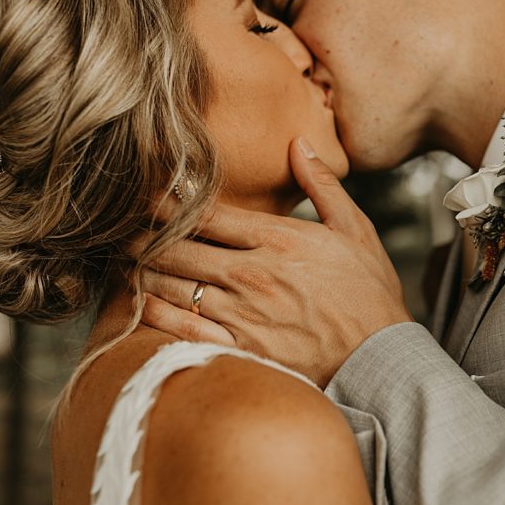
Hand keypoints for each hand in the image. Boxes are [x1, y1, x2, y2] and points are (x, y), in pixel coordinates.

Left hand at [139, 137, 412, 386]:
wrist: (382, 360)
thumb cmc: (371, 295)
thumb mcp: (356, 231)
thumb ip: (322, 186)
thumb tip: (297, 145)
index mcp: (279, 240)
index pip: (205, 213)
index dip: (167, 200)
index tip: (146, 192)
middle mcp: (253, 274)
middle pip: (177, 248)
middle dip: (144, 234)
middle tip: (122, 226)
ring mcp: (244, 315)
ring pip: (173, 286)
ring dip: (144, 270)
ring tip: (126, 260)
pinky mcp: (241, 350)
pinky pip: (182, 329)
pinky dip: (156, 314)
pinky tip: (144, 303)